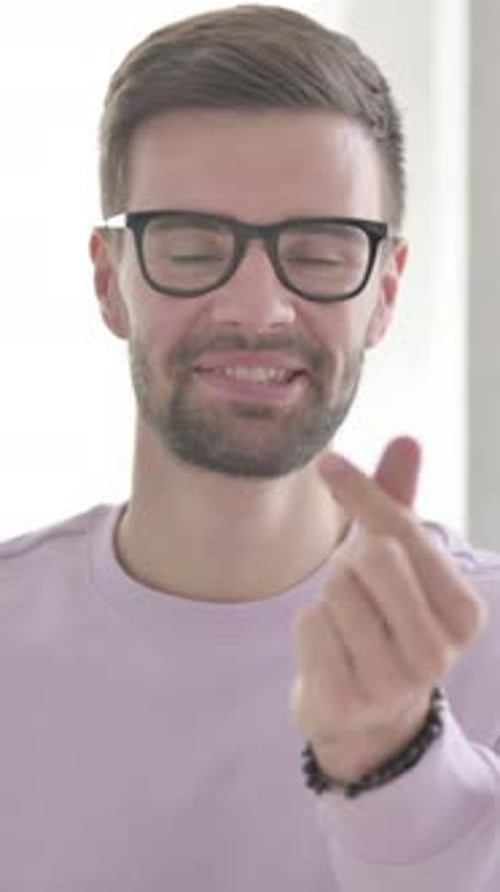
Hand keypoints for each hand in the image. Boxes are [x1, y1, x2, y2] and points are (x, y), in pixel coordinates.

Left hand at [291, 437, 487, 782]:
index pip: (402, 530)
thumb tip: (407, 438)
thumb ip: (400, 503)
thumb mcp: (402, 565)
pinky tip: (329, 654)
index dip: (360, 491)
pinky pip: (307, 626)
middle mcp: (438, 654)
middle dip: (349, 562)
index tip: (326, 462)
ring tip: (348, 627)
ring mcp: (392, 685)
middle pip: (367, 558)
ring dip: (327, 599)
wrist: (369, 715)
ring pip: (332, 592)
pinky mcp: (345, 703)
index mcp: (463, 613)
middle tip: (357, 589)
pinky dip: (307, 630)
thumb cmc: (387, 620)